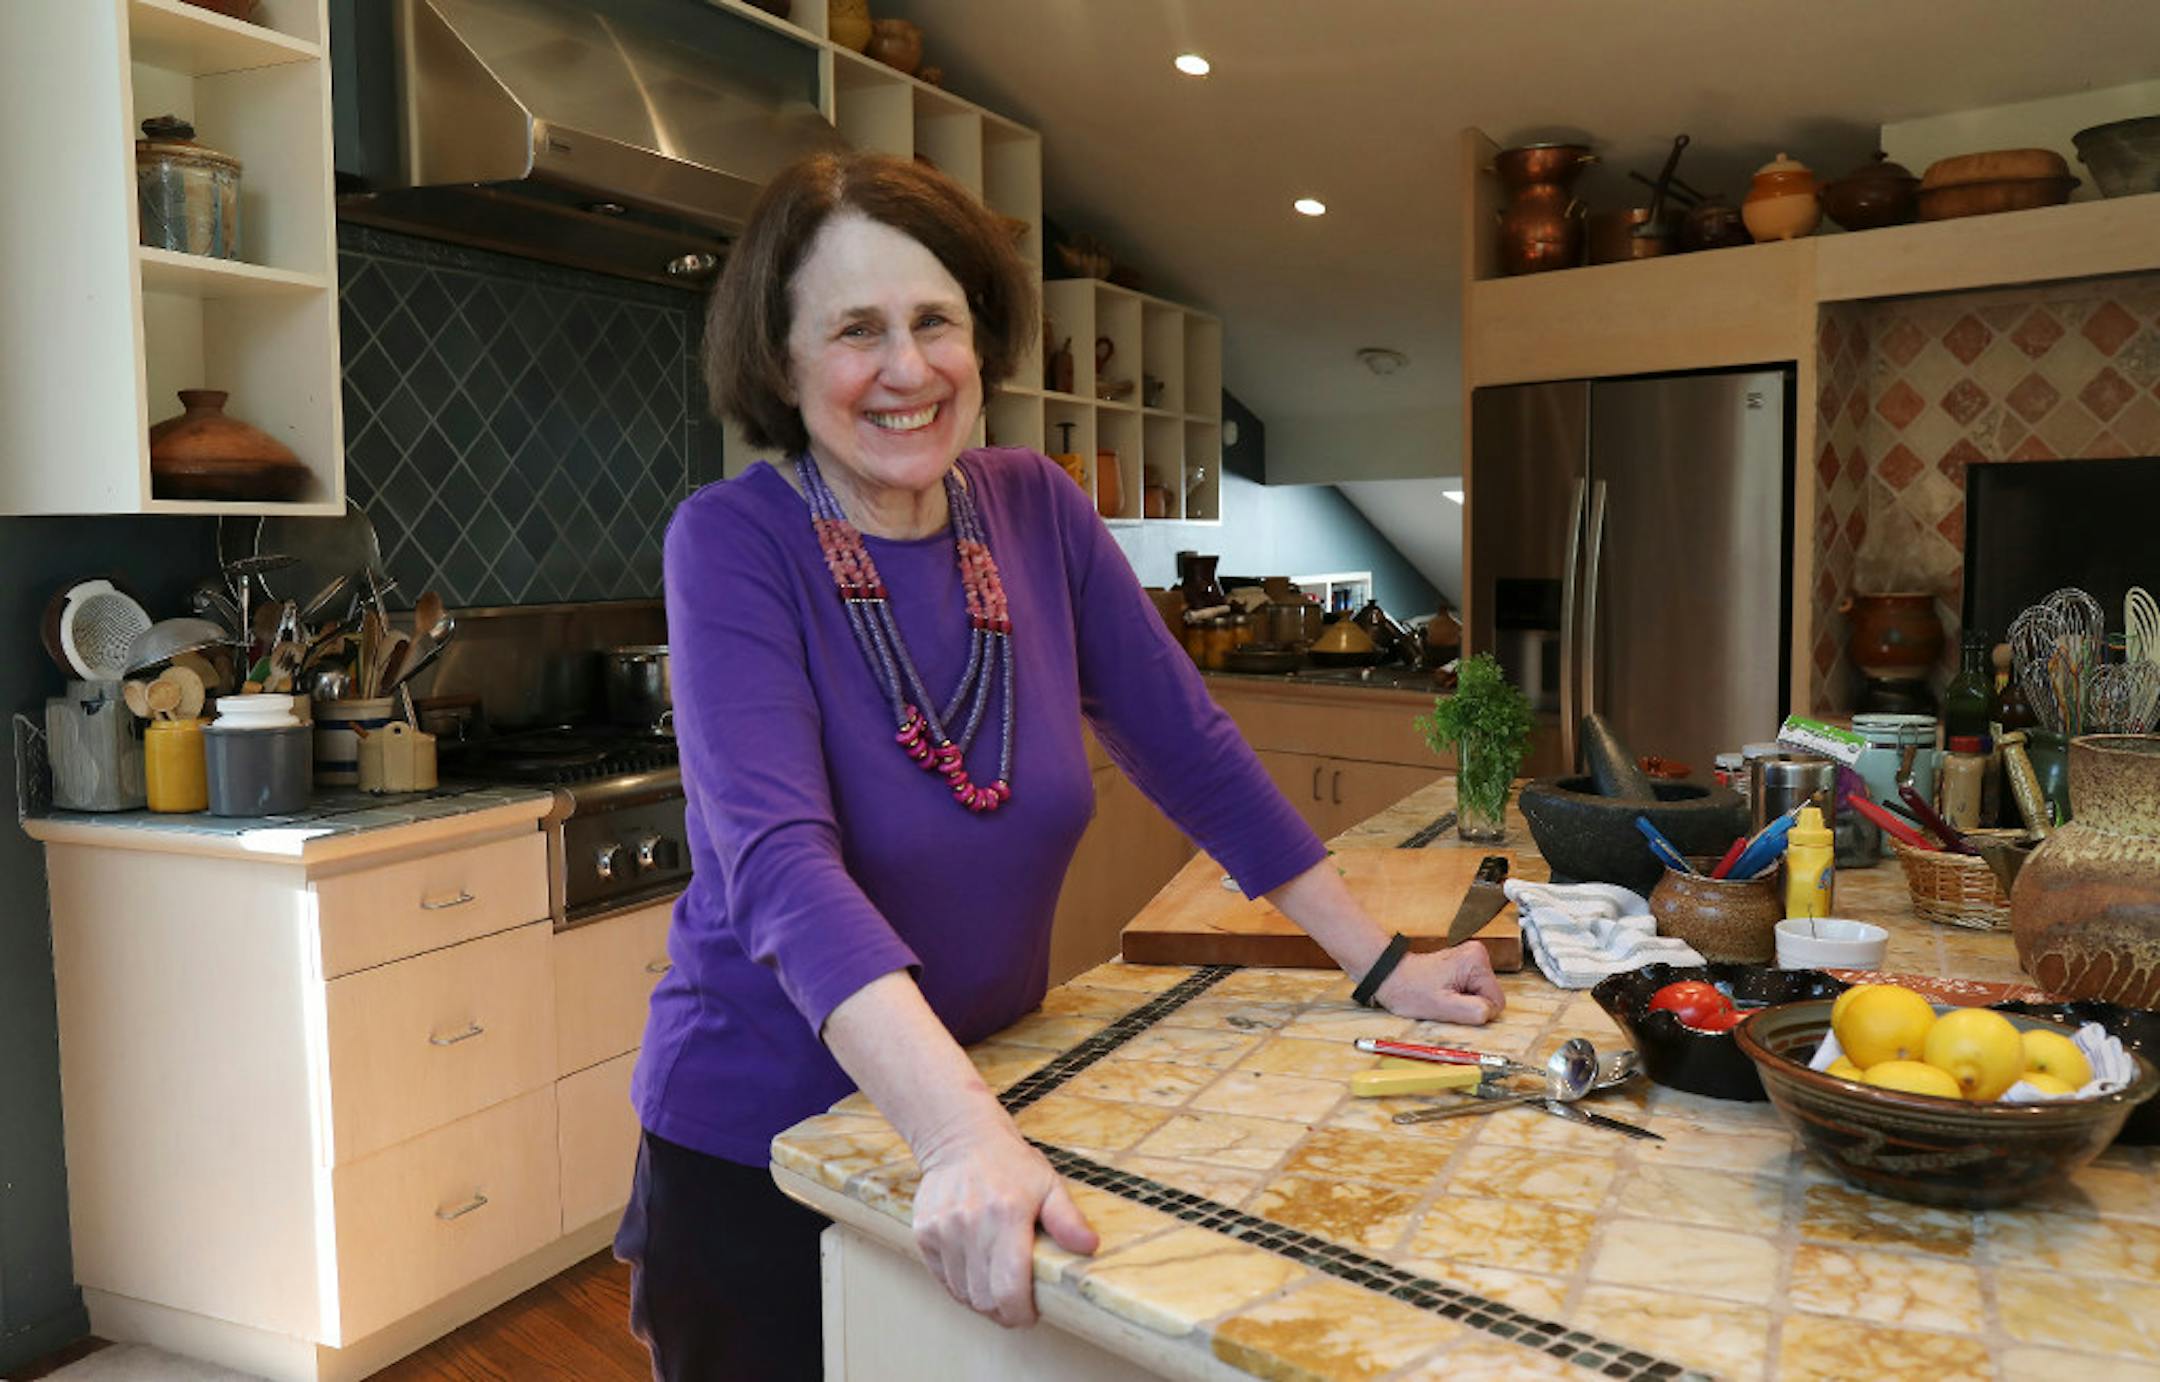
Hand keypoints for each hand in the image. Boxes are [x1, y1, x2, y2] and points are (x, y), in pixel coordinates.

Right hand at [911, 1111, 1098, 1326]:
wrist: (961, 1137)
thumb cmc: (1010, 1163)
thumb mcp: (1048, 1184)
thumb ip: (1067, 1219)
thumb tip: (1090, 1246)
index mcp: (1007, 1215)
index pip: (1008, 1288)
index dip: (1020, 1312)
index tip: (1030, 1314)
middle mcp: (970, 1225)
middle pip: (984, 1298)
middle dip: (1003, 1312)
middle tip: (1016, 1306)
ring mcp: (943, 1230)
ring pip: (962, 1292)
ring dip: (981, 1300)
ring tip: (997, 1290)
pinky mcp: (924, 1233)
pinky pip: (942, 1278)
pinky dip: (960, 1286)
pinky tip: (976, 1275)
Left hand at [1375, 943, 1504, 1023]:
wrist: (1390, 977)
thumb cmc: (1410, 990)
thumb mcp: (1441, 1007)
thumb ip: (1472, 1011)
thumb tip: (1491, 1013)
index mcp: (1476, 962)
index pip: (1496, 1001)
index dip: (1476, 1011)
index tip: (1454, 1006)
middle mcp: (1478, 955)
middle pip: (1489, 997)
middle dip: (1469, 1006)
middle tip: (1446, 1001)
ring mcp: (1472, 959)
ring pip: (1481, 995)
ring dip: (1463, 1002)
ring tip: (1442, 996)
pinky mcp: (1465, 965)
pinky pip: (1473, 990)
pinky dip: (1459, 997)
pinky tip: (1443, 992)